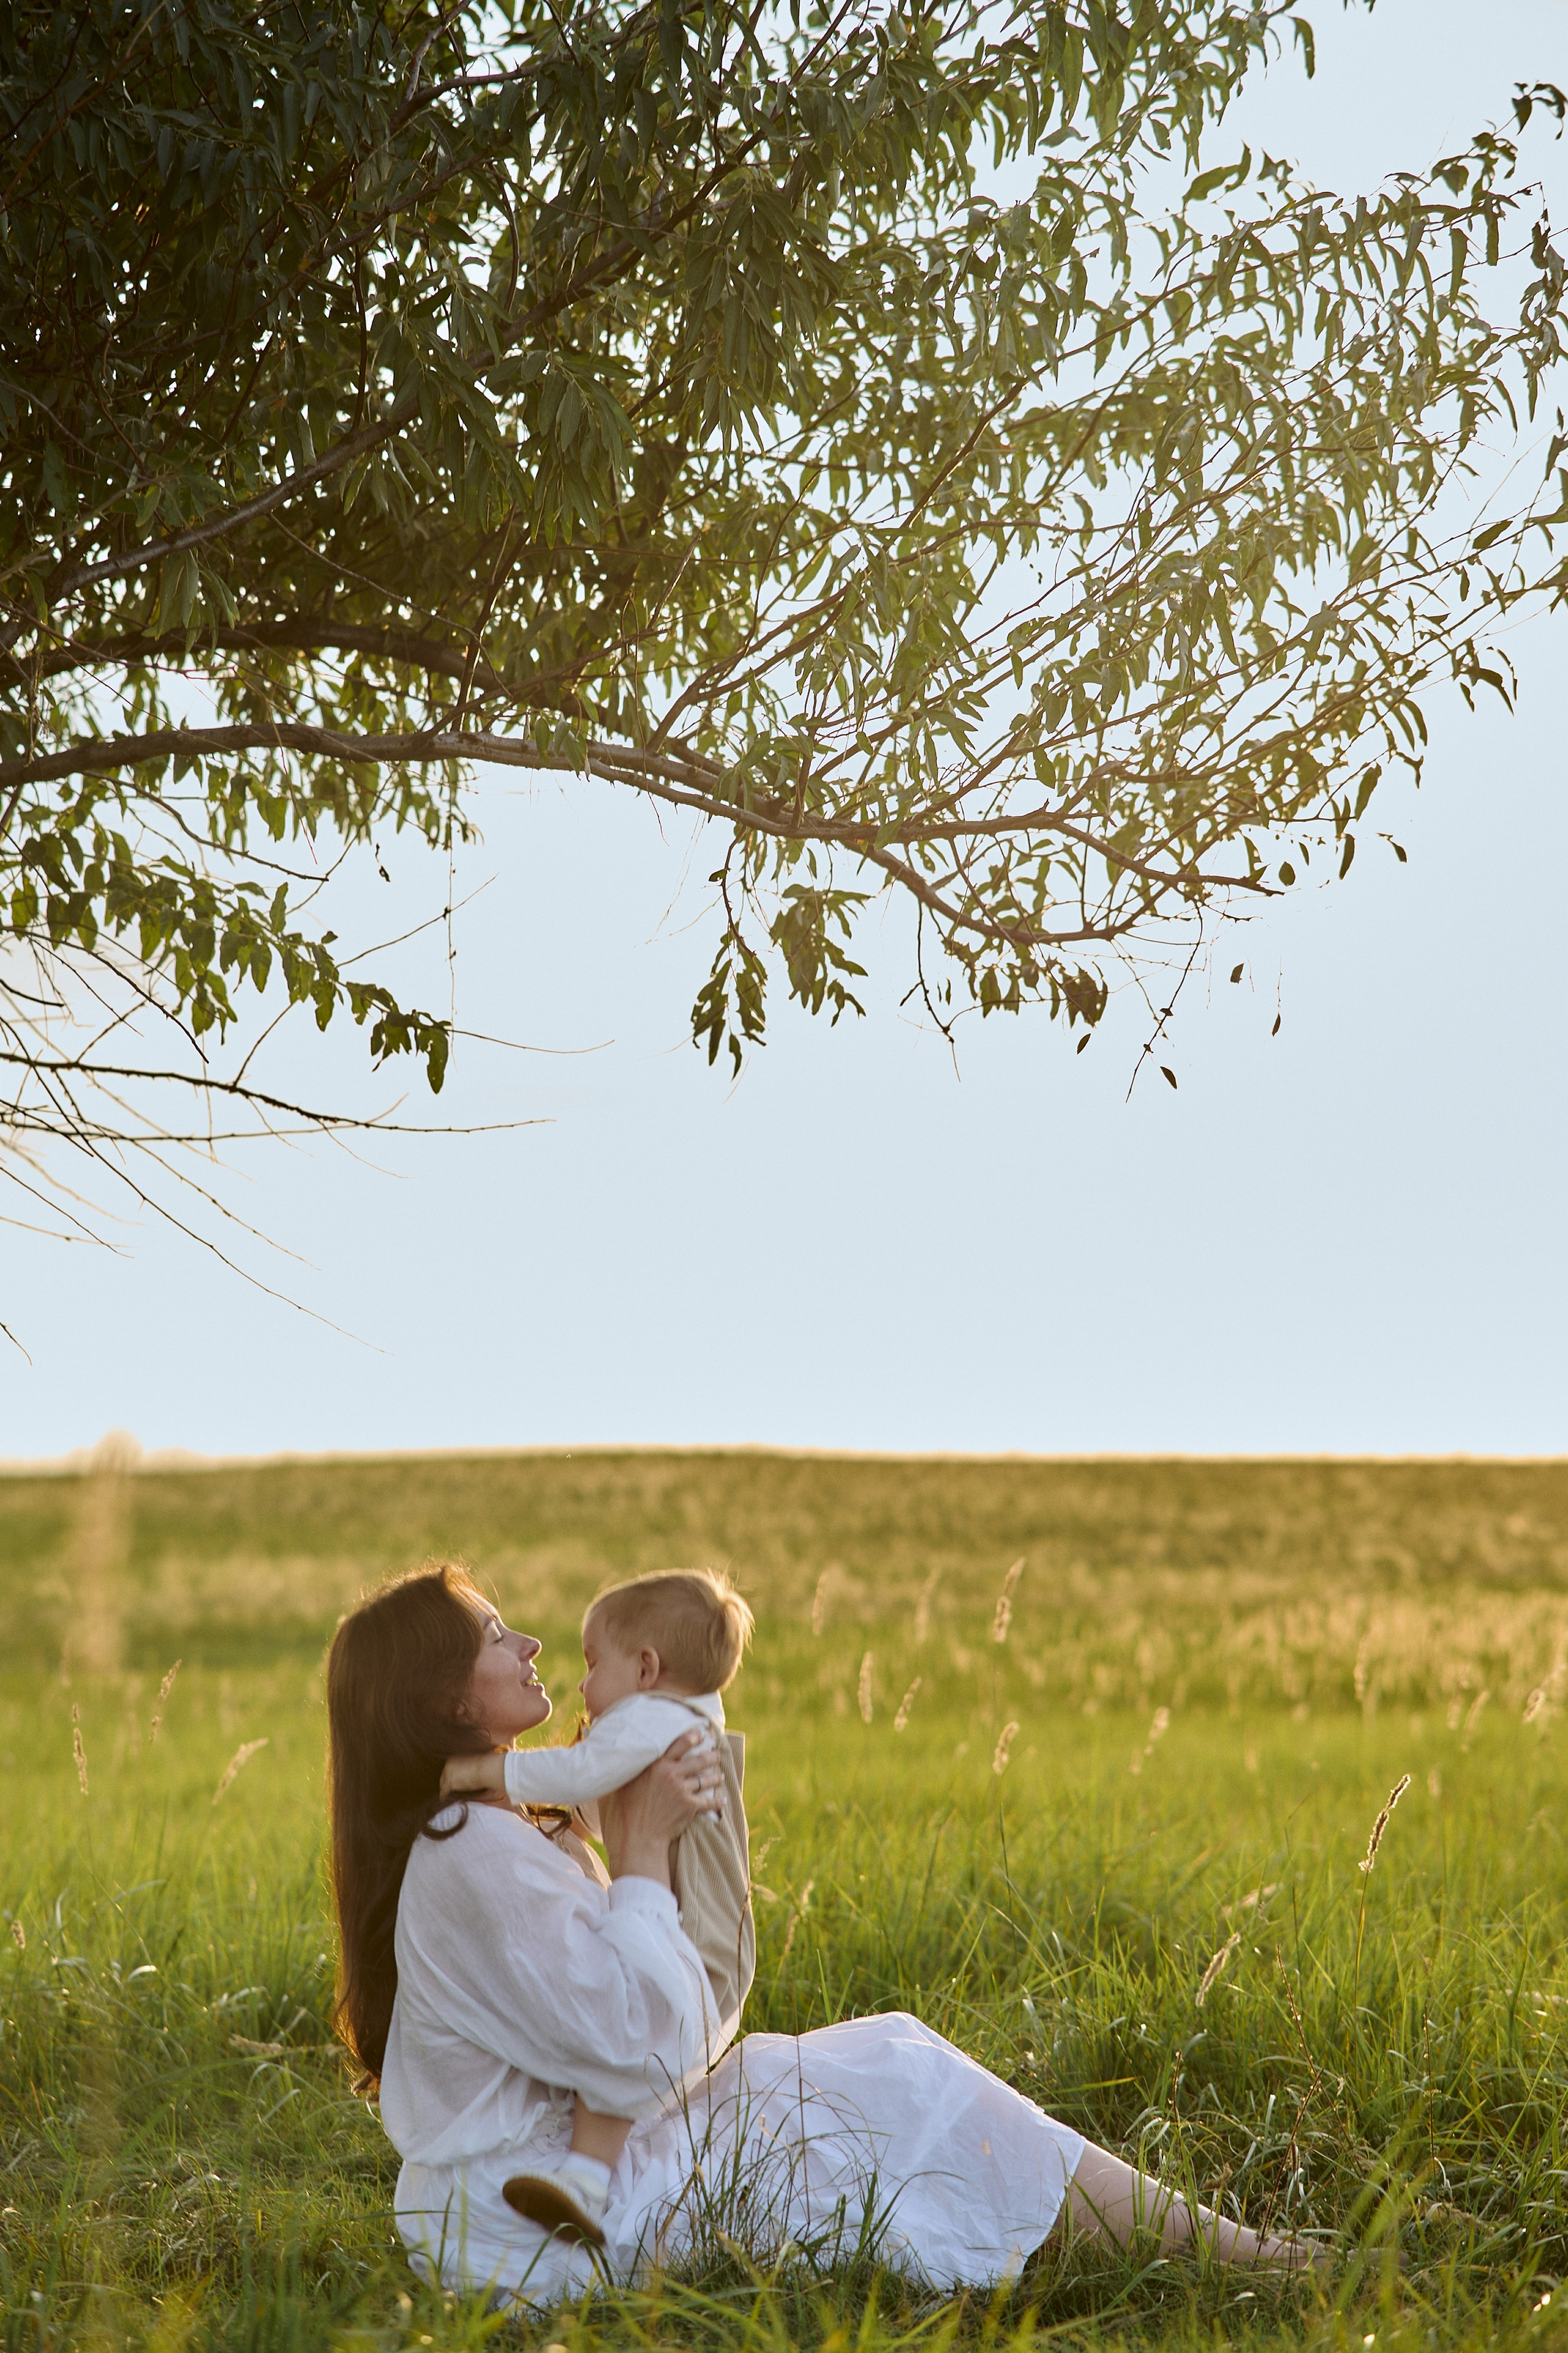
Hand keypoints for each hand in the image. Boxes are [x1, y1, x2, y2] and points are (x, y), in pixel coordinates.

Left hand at [440, 1749, 506, 1798]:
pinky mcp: (450, 1783)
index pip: (448, 1769)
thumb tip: (468, 1772)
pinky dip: (443, 1795)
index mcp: (454, 1758)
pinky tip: (443, 1799)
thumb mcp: (472, 1762)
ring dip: (445, 1789)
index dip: (450, 1775)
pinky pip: (444, 1791)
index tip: (452, 1780)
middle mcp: (448, 1765)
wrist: (486, 1768)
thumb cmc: (484, 1764)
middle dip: (446, 1782)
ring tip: (445, 1794)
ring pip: (443, 1784)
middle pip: (444, 1776)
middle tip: (448, 1789)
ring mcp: (448, 1774)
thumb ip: (467, 1767)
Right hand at [603, 1728, 723, 1885]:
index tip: (702, 1734)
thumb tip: (640, 1753)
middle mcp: (673, 1774)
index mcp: (658, 1765)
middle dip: (712, 1755)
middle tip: (717, 1753)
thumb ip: (639, 1766)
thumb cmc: (632, 1807)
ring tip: (720, 1775)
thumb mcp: (630, 1780)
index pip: (681, 1744)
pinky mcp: (690, 1806)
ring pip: (706, 1779)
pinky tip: (723, 1800)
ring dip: (716, 1776)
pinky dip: (718, 1801)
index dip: (694, 1737)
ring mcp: (683, 1790)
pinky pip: (709, 1801)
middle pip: (700, 1760)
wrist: (642, 1833)